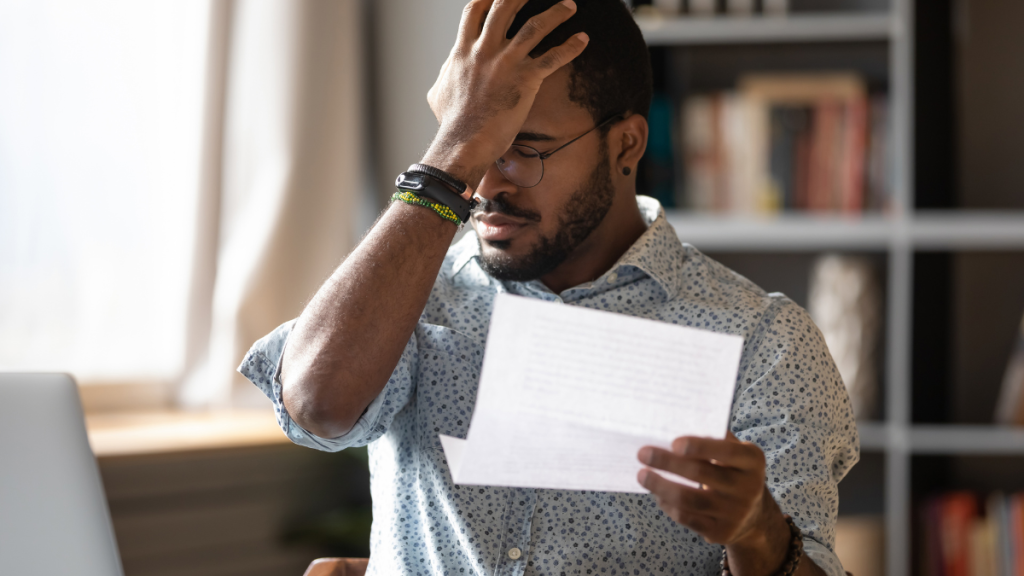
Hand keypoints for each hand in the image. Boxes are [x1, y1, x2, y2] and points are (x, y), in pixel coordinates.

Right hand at [421, 0, 589, 189]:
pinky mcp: (526, 79)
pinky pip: (553, 57)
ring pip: (536, 26)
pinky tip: (583, 39)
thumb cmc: (452, 122)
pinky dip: (571, 47)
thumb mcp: (438, 92)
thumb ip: (446, 74)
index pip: (474, 11)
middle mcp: (485, 50)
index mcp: (463, 50)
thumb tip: (446, 72)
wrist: (464, 141)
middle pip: (505, 6)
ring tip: (570, 5)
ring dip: (556, 12)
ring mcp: (507, 62)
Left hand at [638, 432, 791, 574]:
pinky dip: (668, 505)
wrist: (753, 515)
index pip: (727, 451)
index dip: (700, 446)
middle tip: (642, 453)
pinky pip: (688, 518)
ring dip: (661, 486)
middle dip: (668, 462)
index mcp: (752, 460)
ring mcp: (736, 513)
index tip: (673, 442)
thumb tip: (674, 424)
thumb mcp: (734, 452)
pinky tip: (657, 494)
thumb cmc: (732, 470)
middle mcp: (749, 487)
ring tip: (641, 475)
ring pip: (690, 499)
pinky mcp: (721, 532)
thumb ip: (712, 437)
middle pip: (701, 474)